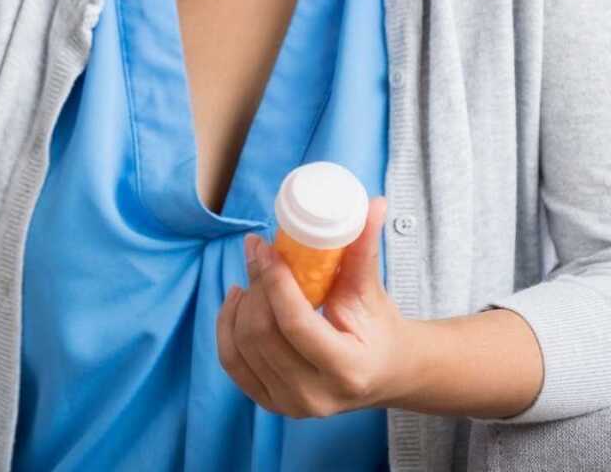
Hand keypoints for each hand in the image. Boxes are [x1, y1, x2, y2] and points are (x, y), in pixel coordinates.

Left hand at [217, 197, 415, 417]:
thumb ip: (364, 249)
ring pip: (242, 347)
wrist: (384, 371)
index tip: (266, 249)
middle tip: (258, 255)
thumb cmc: (379, 326)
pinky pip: (232, 362)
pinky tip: (237, 301)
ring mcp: (290, 406)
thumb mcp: (371, 290)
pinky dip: (227, 327)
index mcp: (347, 369)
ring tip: (251, 277)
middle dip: (255, 287)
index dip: (274, 282)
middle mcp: (315, 396)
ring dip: (240, 304)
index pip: (295, 324)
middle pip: (262, 334)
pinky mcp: (271, 404)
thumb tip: (372, 203)